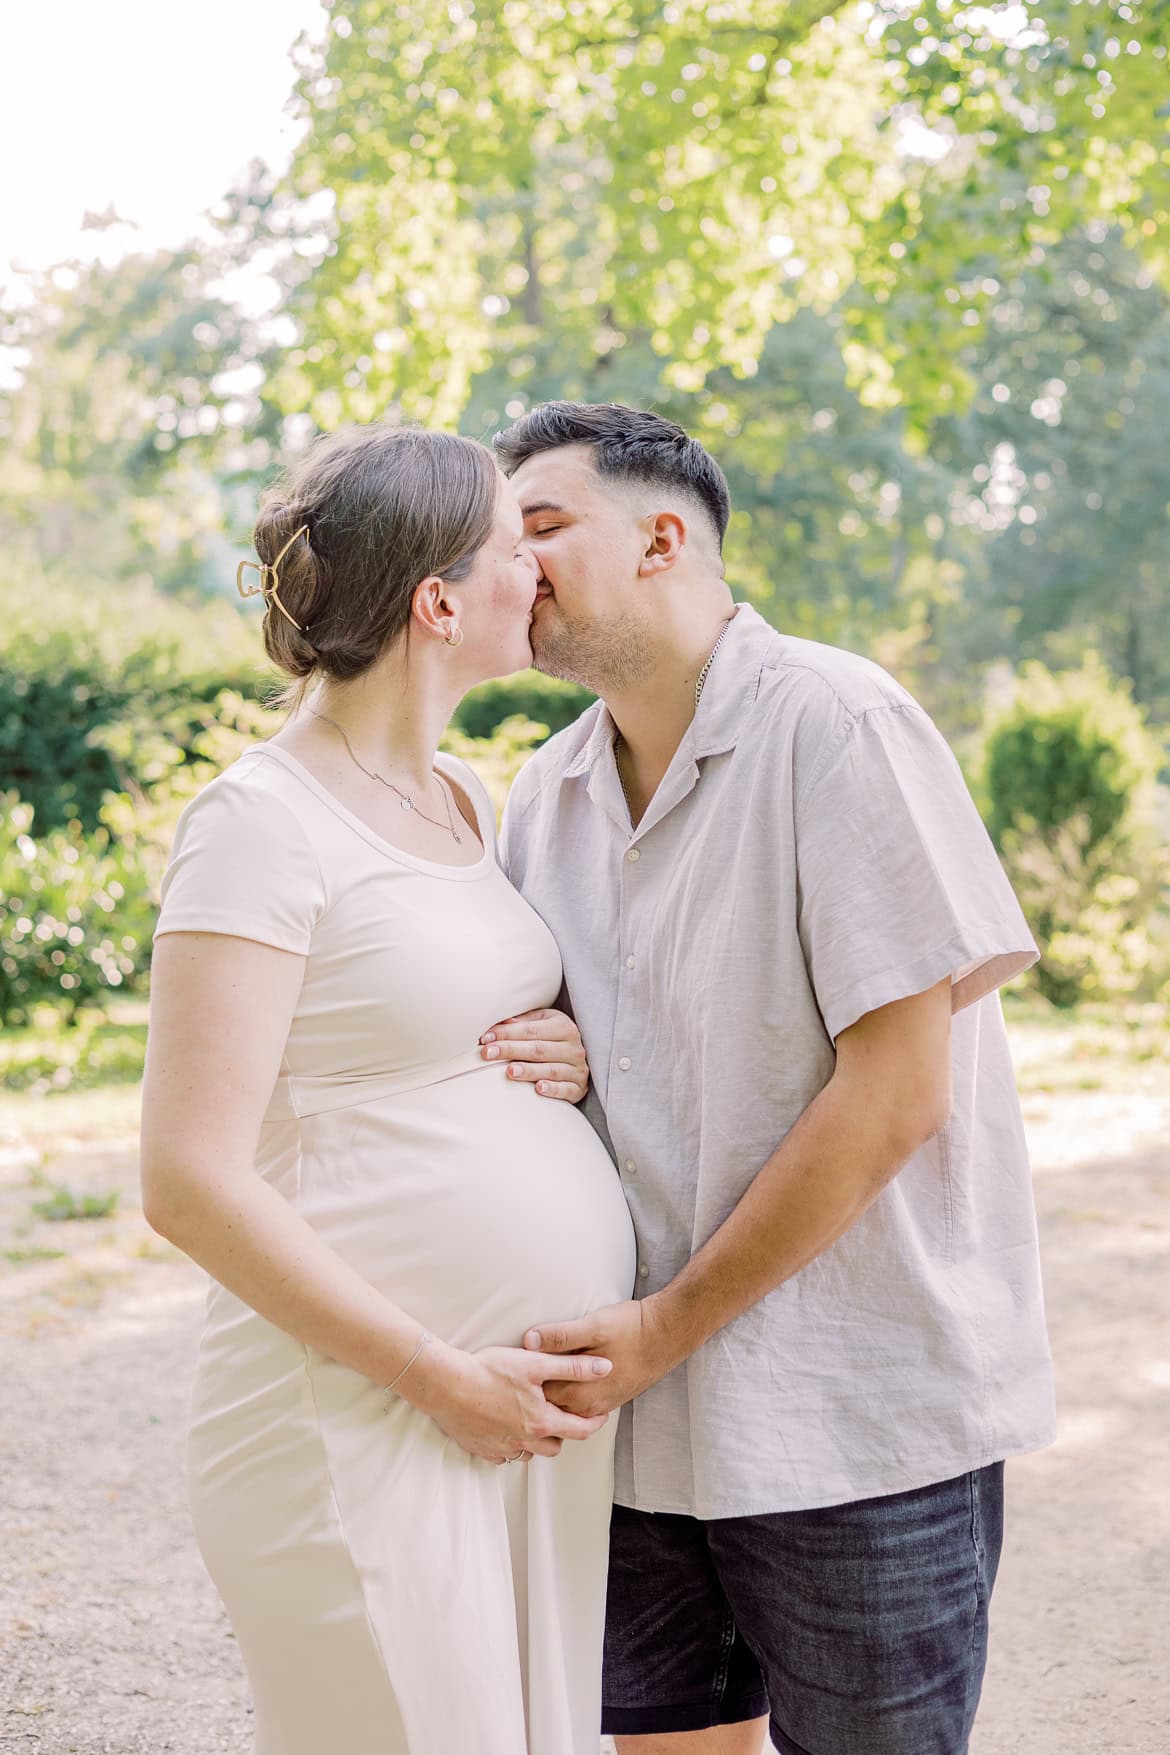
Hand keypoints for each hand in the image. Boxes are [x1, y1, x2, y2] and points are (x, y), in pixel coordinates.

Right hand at [402, 1339, 613, 1464]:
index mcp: (541, 1422)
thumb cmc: (490, 1370)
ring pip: (529, 1453)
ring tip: (531, 1418)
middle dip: (562, 1433)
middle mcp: (524, 1441)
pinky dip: (510, 1444)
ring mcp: (501, 1449)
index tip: (601, 1415)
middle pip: (555, 1447)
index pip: (580, 1431)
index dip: (595, 1422)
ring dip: (535, 1440)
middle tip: (561, 1414)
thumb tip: (606, 1367)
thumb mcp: (536, 1363)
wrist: (446, 1384)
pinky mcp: (482, 1450)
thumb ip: (573, 1367)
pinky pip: (504, 1455)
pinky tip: (505, 1425)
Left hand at [480, 1007, 589, 1102]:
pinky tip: (539, 1088)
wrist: (579, 1061)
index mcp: (563, 1027)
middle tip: (488, 1053)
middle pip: (538, 1049)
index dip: (507, 1033)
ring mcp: (577, 1069)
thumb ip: (522, 1023)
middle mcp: (573, 1047)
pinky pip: (566, 1089)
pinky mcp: (578, 1088)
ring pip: (551, 1070)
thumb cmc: (554, 1040)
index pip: (531, 1030)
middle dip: (511, 1050)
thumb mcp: (543, 1024)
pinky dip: (553, 1089)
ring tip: (510, 1071)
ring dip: (529, 1071)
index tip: (485, 1038)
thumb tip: (498, 1022)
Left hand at [523, 1299, 675, 1418]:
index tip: (507, 1366)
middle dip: (531, 1391)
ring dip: (549, 1393)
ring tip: (533, 1378)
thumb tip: (528, 1341)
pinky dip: (566, 1394)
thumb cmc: (631, 1329)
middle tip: (513, 1374)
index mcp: (579, 1392)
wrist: (667, 1335)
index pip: (536, 1394)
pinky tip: (562, 1378)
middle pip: (547, 1403)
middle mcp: (587, 1406)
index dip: (521, 1381)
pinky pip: (578, 1403)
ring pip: (563, 1405)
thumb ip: (560, 1336)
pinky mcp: (609, 1398)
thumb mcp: (592, 1326)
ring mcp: (599, 1405)